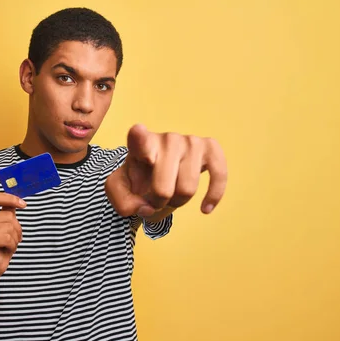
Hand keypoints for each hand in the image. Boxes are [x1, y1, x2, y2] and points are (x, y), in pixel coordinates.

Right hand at [0, 192, 25, 280]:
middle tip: (12, 238)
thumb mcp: (5, 224)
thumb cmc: (0, 244)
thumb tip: (17, 198)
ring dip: (14, 238)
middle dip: (16, 228)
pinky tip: (5, 249)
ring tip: (7, 244)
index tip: (23, 205)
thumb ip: (8, 210)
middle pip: (8, 215)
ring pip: (9, 227)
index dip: (11, 199)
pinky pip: (7, 238)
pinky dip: (12, 245)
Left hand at [105, 124, 227, 217]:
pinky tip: (205, 209)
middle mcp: (166, 139)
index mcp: (140, 145)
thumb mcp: (120, 190)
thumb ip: (123, 202)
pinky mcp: (211, 148)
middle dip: (158, 203)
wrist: (158, 171)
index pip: (138, 138)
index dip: (138, 137)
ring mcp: (190, 142)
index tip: (137, 131)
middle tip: (154, 200)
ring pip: (188, 190)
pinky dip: (214, 195)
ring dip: (178, 202)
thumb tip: (148, 208)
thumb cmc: (138, 178)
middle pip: (163, 189)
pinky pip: (219, 175)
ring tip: (170, 195)